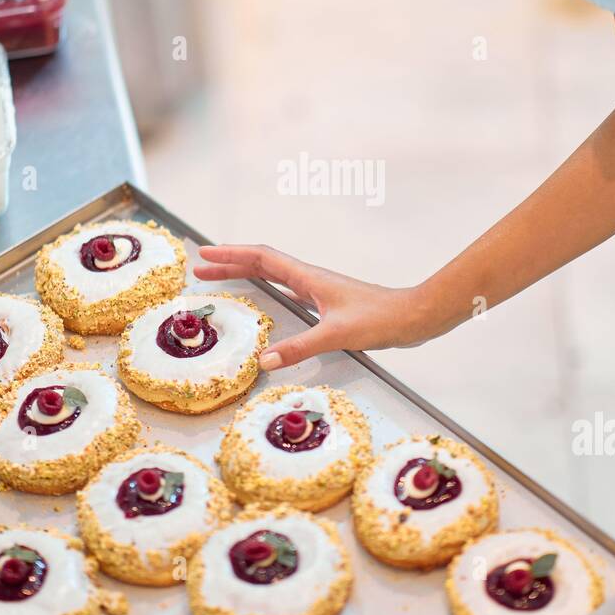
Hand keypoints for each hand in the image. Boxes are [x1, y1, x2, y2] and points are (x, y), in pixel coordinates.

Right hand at [193, 243, 433, 369]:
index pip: (261, 258)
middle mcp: (310, 279)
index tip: (205, 254)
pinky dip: (268, 290)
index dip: (231, 255)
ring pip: (273, 276)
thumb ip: (300, 346)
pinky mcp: (327, 304)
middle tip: (201, 269)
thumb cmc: (380, 318)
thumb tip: (265, 359)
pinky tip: (265, 302)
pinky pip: (287, 291)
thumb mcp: (337, 334)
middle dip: (230, 264)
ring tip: (221, 280)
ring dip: (246, 275)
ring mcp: (318, 290)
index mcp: (308, 278)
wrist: (412, 317)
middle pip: (261, 264)